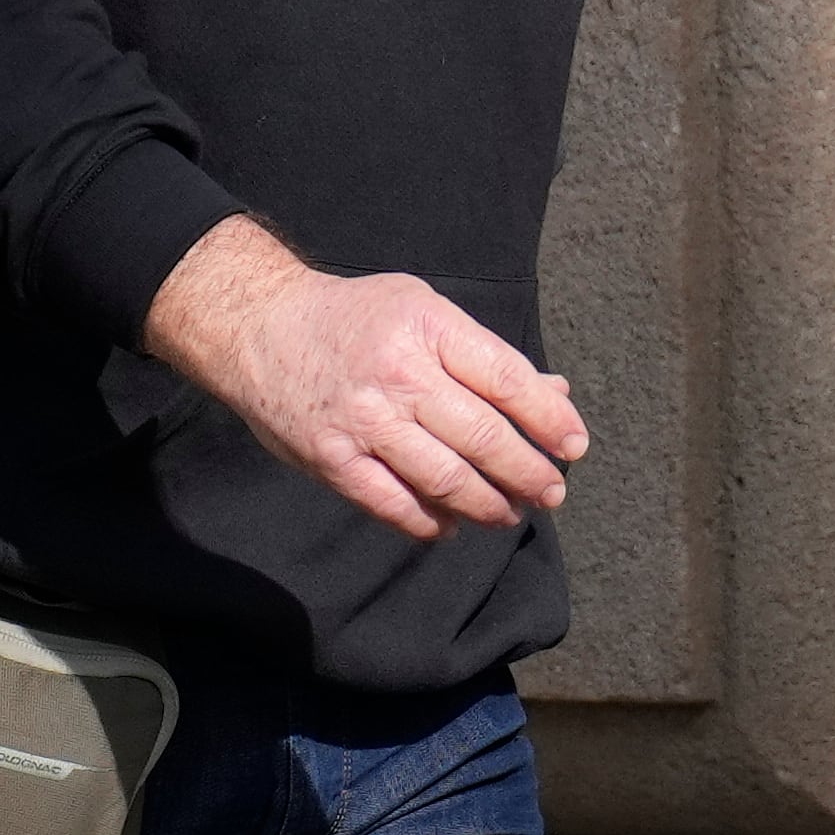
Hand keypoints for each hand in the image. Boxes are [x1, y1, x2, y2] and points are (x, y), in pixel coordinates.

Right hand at [141, 215, 587, 542]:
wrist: (260, 326)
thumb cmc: (357, 319)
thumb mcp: (424, 310)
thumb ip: (486, 357)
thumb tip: (557, 395)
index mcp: (428, 326)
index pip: (509, 379)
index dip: (551, 420)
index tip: (574, 446)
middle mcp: (398, 373)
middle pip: (484, 437)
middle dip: (529, 473)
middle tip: (552, 492)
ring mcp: (363, 419)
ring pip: (446, 479)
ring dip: (490, 505)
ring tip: (510, 513)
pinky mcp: (332, 458)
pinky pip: (394, 504)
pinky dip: (430, 522)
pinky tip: (452, 524)